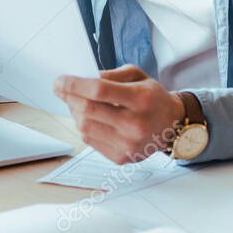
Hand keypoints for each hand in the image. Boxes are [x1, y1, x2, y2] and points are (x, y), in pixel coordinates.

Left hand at [53, 64, 184, 163]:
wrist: (173, 127)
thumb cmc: (154, 98)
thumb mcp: (139, 76)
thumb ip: (112, 75)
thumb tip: (84, 79)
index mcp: (141, 99)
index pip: (99, 90)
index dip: (74, 84)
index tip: (60, 80)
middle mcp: (135, 124)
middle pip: (88, 110)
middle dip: (69, 98)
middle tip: (62, 90)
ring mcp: (128, 144)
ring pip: (85, 127)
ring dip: (76, 113)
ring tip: (78, 103)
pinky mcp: (122, 157)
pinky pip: (90, 141)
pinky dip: (85, 127)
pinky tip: (90, 118)